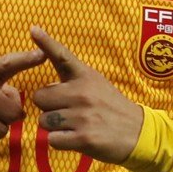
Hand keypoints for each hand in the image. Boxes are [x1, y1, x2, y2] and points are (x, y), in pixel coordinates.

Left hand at [29, 25, 143, 163]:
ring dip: (53, 126)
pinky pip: (52, 140)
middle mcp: (82, 93)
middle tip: (66, 111)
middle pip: (39, 98)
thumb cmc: (111, 106)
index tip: (34, 29)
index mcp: (85, 76)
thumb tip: (46, 63)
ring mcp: (83, 116)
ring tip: (73, 125)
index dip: (46, 43)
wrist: (138, 132)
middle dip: (47, 107)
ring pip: (44, 121)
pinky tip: (75, 138)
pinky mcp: (83, 138)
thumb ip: (72, 77)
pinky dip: (60, 142)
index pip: (62, 56)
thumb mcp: (96, 83)